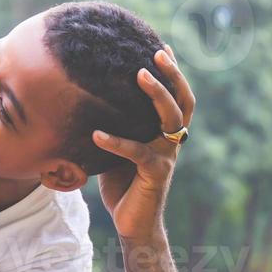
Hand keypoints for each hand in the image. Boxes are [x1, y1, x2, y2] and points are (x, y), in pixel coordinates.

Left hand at [92, 47, 195, 240]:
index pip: (176, 98)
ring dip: (156, 95)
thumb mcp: (118, 150)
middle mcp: (172, 142)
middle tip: (158, 53)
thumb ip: (116, 127)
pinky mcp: (156, 174)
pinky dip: (116, 142)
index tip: (163, 47)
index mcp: (165, 135)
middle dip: (172, 75)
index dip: (173, 74)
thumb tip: (88, 100)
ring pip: (170, 119)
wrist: (133, 225)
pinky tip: (97, 135)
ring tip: (139, 76)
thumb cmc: (123, 185)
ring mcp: (167, 157)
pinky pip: (137, 152)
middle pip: (182, 101)